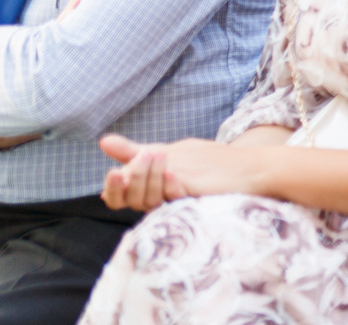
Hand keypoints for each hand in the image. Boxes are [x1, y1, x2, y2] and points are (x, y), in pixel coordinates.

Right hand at [98, 135, 263, 211]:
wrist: (244, 169)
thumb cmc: (202, 163)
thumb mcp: (165, 153)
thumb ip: (133, 151)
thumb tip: (103, 142)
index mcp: (147, 192)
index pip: (117, 199)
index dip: (113, 189)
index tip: (114, 171)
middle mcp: (159, 203)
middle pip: (132, 199)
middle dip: (136, 175)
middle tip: (148, 154)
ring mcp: (177, 205)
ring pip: (151, 201)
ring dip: (153, 177)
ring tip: (161, 155)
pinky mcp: (196, 204)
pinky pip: (178, 200)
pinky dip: (173, 186)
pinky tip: (174, 173)